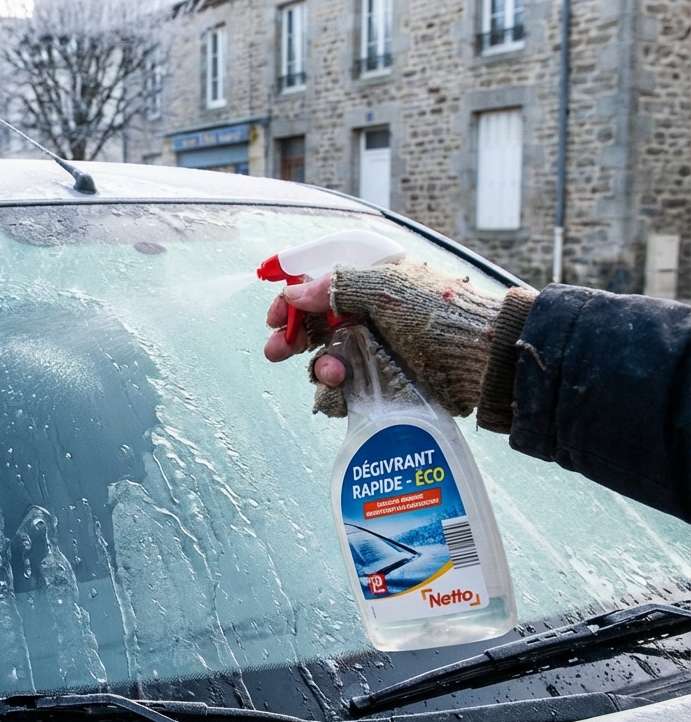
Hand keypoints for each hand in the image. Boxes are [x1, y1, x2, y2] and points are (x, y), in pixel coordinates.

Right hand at [263, 260, 516, 418]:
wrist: (487, 361)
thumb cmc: (443, 316)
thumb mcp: (389, 289)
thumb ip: (339, 286)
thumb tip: (294, 293)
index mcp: (371, 286)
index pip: (319, 290)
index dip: (292, 302)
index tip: (274, 319)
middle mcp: (368, 318)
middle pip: (314, 329)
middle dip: (292, 341)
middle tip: (276, 353)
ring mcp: (374, 353)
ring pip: (325, 363)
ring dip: (320, 369)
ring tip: (335, 376)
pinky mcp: (380, 385)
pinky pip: (343, 392)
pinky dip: (335, 395)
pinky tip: (341, 394)